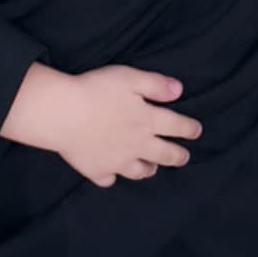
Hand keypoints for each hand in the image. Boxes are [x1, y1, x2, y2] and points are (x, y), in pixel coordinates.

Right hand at [1, 64, 201, 187]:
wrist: (61, 114)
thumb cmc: (95, 90)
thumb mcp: (129, 77)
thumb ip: (155, 84)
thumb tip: (179, 90)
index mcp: (148, 121)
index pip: (178, 127)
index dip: (190, 129)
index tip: (196, 131)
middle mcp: (137, 145)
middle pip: (165, 155)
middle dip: (178, 157)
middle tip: (183, 157)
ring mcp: (117, 161)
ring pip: (141, 171)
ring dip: (149, 169)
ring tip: (151, 167)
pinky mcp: (96, 170)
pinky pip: (108, 179)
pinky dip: (112, 177)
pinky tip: (112, 174)